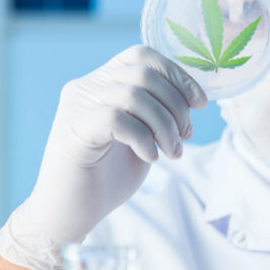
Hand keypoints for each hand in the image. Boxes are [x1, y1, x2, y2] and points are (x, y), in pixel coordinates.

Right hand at [0, 45, 207, 269]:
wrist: (69, 213)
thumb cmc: (106, 177)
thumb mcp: (142, 136)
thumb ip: (158, 113)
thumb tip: (192, 100)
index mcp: (103, 82)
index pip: (143, 56)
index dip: (177, 75)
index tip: (200, 103)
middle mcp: (87, 86)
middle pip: (144, 72)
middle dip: (176, 104)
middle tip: (185, 137)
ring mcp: (77, 106)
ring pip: (134, 93)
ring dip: (164, 125)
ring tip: (172, 152)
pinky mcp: (74, 130)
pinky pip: (117, 119)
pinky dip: (143, 138)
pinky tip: (149, 157)